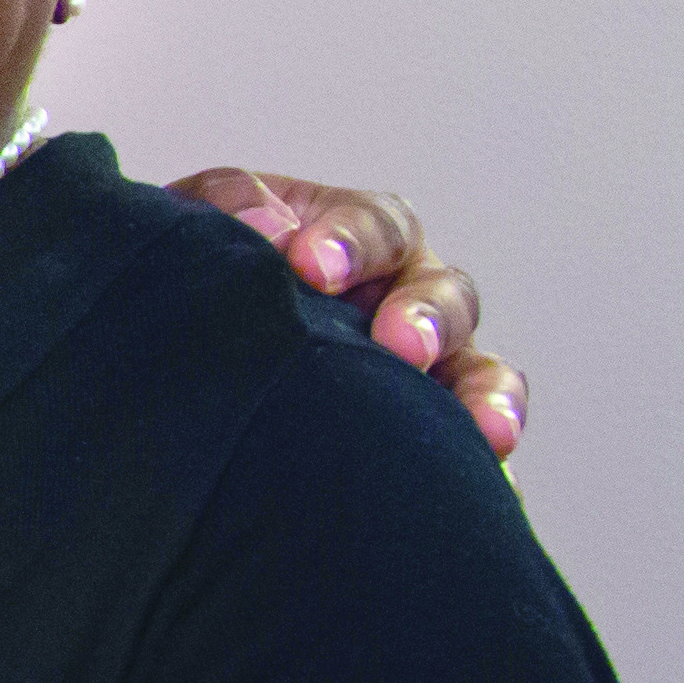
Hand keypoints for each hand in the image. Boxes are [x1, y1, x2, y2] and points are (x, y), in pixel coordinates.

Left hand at [169, 169, 520, 457]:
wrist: (190, 336)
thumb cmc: (213, 266)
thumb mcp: (205, 220)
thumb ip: (229, 203)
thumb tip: (267, 224)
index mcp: (361, 235)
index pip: (375, 227)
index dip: (349, 243)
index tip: (309, 263)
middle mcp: (409, 291)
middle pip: (444, 295)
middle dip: (425, 318)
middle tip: (398, 342)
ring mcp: (429, 358)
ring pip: (478, 367)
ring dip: (482, 393)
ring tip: (483, 430)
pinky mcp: (430, 419)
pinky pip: (473, 436)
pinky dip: (488, 452)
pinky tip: (493, 479)